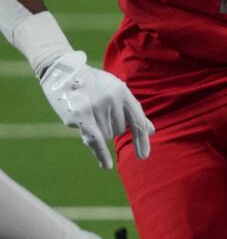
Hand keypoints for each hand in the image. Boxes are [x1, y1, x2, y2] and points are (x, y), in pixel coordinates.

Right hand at [38, 52, 153, 170]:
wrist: (63, 72)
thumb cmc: (93, 84)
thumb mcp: (116, 90)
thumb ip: (133, 110)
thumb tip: (151, 131)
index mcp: (123, 92)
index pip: (137, 119)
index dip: (141, 139)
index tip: (144, 155)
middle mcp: (112, 100)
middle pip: (119, 130)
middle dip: (109, 127)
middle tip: (97, 113)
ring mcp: (96, 107)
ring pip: (105, 135)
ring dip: (98, 131)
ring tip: (88, 113)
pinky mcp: (80, 116)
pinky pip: (95, 139)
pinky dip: (101, 154)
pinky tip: (107, 166)